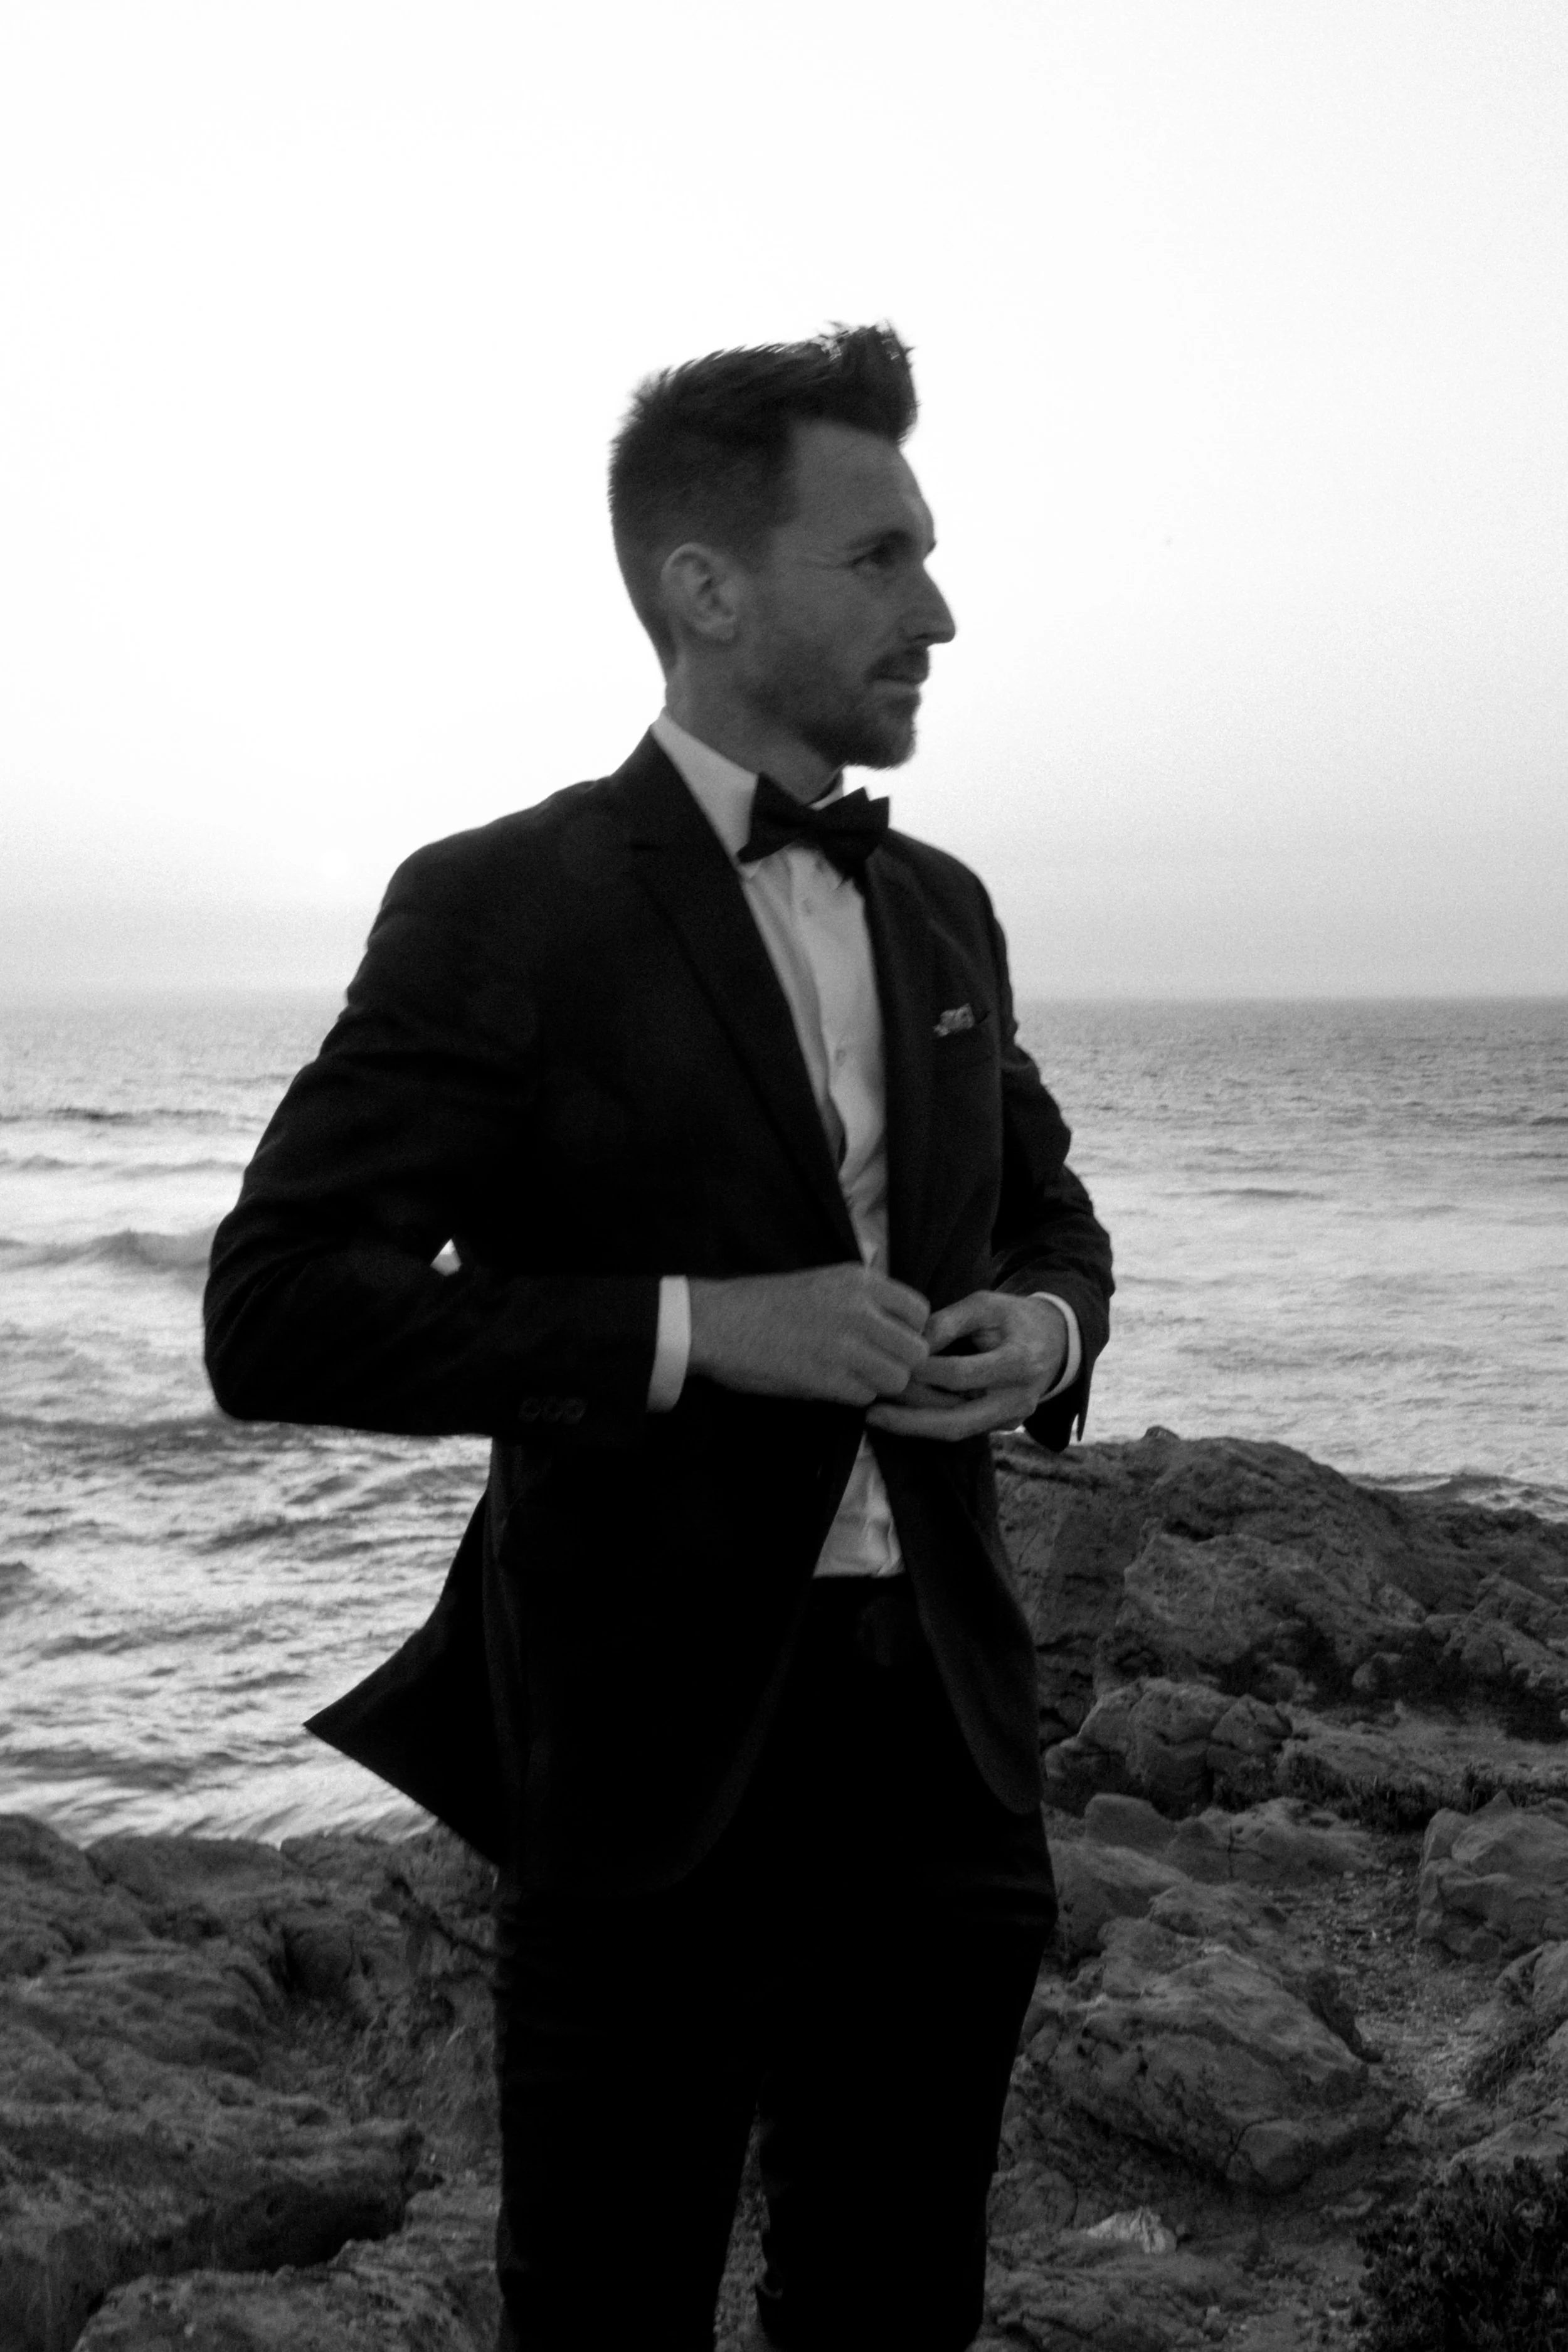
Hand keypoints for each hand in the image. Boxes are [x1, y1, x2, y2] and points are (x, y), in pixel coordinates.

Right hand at [688, 1265, 930, 1405]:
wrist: (717, 1322)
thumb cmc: (765, 1303)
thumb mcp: (824, 1283)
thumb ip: (865, 1300)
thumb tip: (901, 1330)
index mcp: (859, 1281)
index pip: (920, 1312)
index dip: (908, 1333)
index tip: (887, 1341)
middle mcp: (859, 1310)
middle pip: (916, 1351)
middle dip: (899, 1364)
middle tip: (873, 1367)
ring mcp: (844, 1345)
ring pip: (896, 1378)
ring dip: (877, 1384)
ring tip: (850, 1377)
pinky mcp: (827, 1379)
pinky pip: (865, 1397)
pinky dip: (852, 1398)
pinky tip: (828, 1385)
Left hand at [865, 1290, 1067, 1440]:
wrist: (1055, 1341)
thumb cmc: (1014, 1317)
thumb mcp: (986, 1304)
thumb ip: (948, 1320)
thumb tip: (912, 1341)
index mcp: (1018, 1363)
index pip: (961, 1375)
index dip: (923, 1371)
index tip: (891, 1363)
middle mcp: (1017, 1400)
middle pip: (956, 1422)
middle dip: (910, 1421)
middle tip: (871, 1413)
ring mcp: (1011, 1419)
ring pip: (955, 1431)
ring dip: (914, 1426)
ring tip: (876, 1415)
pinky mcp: (1002, 1426)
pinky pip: (961, 1429)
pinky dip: (929, 1423)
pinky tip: (900, 1417)